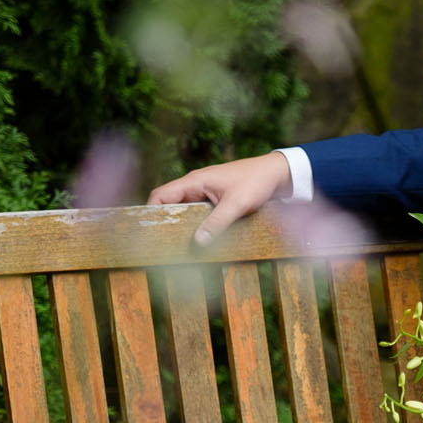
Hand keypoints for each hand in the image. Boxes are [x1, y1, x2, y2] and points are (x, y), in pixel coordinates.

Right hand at [155, 146, 291, 239]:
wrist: (276, 173)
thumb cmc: (256, 182)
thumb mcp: (237, 204)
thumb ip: (217, 222)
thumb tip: (198, 242)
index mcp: (195, 181)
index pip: (160, 195)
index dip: (149, 212)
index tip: (146, 233)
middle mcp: (195, 186)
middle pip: (169, 205)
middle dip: (163, 223)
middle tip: (160, 246)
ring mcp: (204, 193)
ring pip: (182, 211)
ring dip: (180, 226)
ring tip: (176, 248)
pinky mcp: (213, 200)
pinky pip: (196, 213)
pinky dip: (194, 225)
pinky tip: (197, 241)